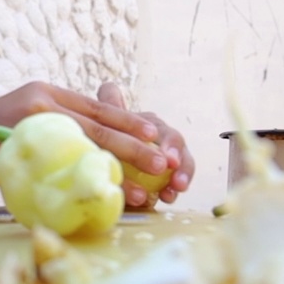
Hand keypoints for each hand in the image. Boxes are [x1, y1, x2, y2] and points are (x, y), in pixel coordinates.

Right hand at [0, 81, 193, 205]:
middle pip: (100, 125)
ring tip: (148, 189)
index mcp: (47, 92)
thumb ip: (55, 126)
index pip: (98, 107)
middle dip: (137, 147)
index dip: (130, 123)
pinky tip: (107, 195)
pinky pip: (65, 166)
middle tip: (165, 164)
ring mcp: (32, 123)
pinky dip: (90, 181)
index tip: (158, 137)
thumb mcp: (23, 121)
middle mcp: (43, 100)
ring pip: (88, 145)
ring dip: (122, 169)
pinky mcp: (21, 147)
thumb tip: (93, 147)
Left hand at [95, 84, 193, 205]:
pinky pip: (175, 180)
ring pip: (180, 159)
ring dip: (182, 172)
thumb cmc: (103, 138)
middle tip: (171, 164)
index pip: (154, 123)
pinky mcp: (166, 176)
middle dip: (175, 152)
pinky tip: (169, 198)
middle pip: (172, 139)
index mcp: (142, 122)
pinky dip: (173, 189)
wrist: (101, 164)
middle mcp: (158, 136)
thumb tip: (109, 86)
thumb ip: (108, 110)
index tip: (161, 149)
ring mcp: (165, 155)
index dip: (157, 131)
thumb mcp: (100, 126)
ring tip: (177, 187)